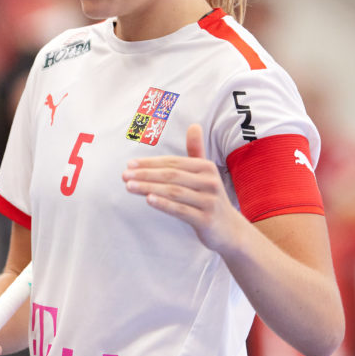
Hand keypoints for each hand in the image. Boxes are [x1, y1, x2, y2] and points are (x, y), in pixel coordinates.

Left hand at [122, 123, 246, 252]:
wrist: (230, 230)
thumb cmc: (210, 198)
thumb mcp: (205, 174)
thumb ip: (196, 151)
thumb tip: (193, 125)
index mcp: (206, 168)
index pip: (173, 162)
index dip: (150, 163)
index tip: (129, 164)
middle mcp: (209, 182)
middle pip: (171, 175)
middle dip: (145, 174)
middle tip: (124, 175)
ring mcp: (209, 201)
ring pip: (174, 192)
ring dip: (149, 187)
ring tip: (129, 186)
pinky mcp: (206, 219)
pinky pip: (181, 210)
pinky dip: (164, 204)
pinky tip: (148, 199)